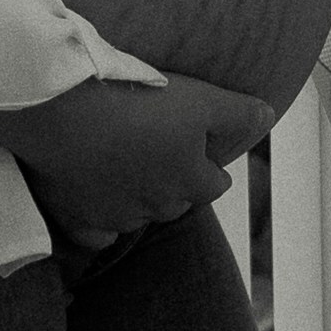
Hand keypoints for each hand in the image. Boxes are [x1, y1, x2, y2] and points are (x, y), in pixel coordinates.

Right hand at [0, 70, 270, 249]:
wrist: (63, 109)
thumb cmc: (135, 100)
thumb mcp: (200, 98)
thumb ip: (238, 113)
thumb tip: (267, 116)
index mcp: (191, 181)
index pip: (215, 183)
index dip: (208, 162)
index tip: (194, 143)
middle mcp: (158, 207)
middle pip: (176, 200)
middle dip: (173, 180)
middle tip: (154, 145)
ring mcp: (116, 217)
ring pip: (137, 214)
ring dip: (136, 194)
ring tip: (120, 160)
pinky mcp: (76, 220)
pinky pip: (96, 232)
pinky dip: (99, 218)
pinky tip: (93, 193)